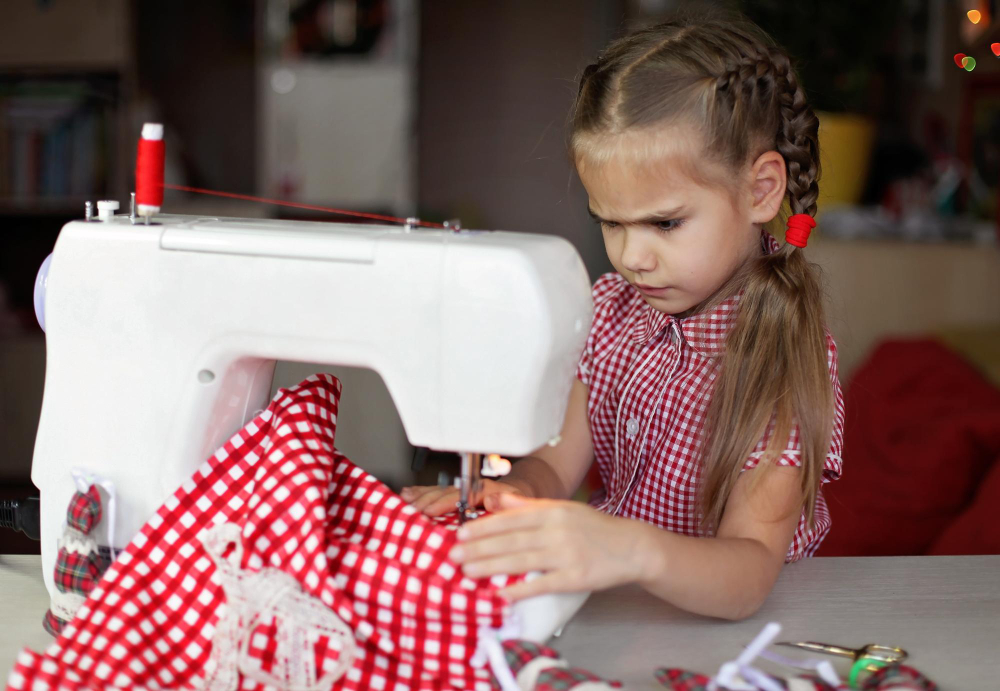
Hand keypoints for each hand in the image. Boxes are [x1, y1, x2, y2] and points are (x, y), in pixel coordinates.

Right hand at [400, 479, 523, 516]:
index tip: (431, 510)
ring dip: (420, 496)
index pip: (461, 493)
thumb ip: (507, 504)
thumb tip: (490, 501)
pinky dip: (421, 492)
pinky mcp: (456, 493)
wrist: (521, 494)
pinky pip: (436, 491)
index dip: (444, 501)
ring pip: (438, 490)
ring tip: (404, 502)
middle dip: (426, 500)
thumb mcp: (520, 506)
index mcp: (488, 489)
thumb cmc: (519, 505)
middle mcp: (471, 487)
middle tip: (411, 511)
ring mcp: (463, 489)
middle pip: (445, 491)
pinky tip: (408, 493)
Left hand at [449, 494, 648, 600]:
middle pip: (511, 539)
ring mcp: (567, 554)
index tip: (461, 532)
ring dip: (491, 566)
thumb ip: (529, 506)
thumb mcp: (563, 509)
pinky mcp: (576, 577)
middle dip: (479, 547)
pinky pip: (543, 584)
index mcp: (552, 512)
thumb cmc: (594, 529)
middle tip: (453, 554)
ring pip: (521, 560)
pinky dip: (521, 589)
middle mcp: (557, 531)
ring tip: (468, 571)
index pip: (511, 519)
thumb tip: (497, 500)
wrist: (631, 547)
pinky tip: (501, 594)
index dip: (484, 527)